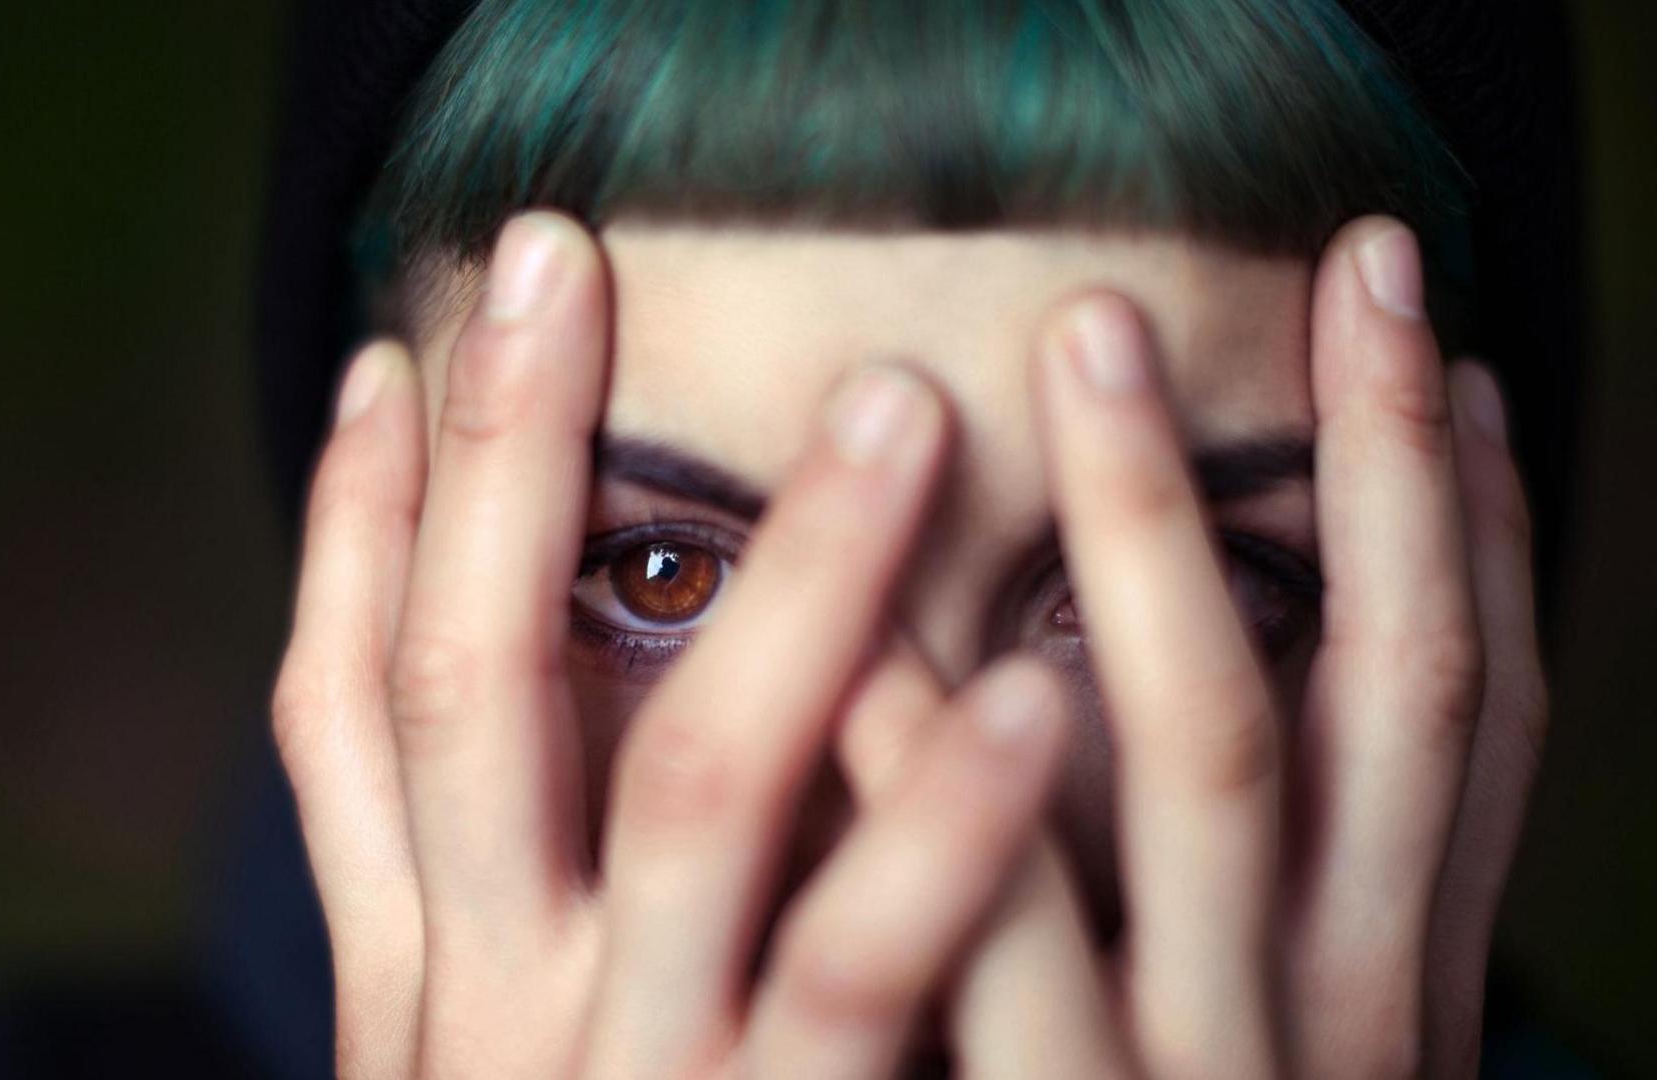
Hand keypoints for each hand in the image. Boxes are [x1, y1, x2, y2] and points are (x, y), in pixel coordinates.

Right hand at [272, 211, 1077, 1077]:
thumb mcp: (497, 1077)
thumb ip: (523, 935)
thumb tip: (564, 729)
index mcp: (423, 987)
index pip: (352, 720)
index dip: (352, 532)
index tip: (386, 358)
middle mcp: (490, 1013)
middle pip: (470, 687)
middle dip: (504, 459)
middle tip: (554, 259)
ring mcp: (624, 1075)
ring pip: (691, 786)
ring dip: (795, 580)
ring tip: (892, 407)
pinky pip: (850, 967)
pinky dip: (933, 827)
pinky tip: (1027, 698)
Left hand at [940, 218, 1547, 1077]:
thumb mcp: (1279, 1059)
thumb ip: (1254, 921)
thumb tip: (1180, 701)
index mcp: (1399, 987)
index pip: (1471, 728)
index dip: (1481, 535)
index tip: (1457, 366)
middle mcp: (1347, 1015)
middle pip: (1395, 691)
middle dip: (1377, 460)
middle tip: (1354, 262)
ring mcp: (1215, 1068)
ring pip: (1211, 754)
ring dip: (1155, 526)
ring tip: (1087, 339)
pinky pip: (1002, 920)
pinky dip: (943, 759)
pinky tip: (879, 624)